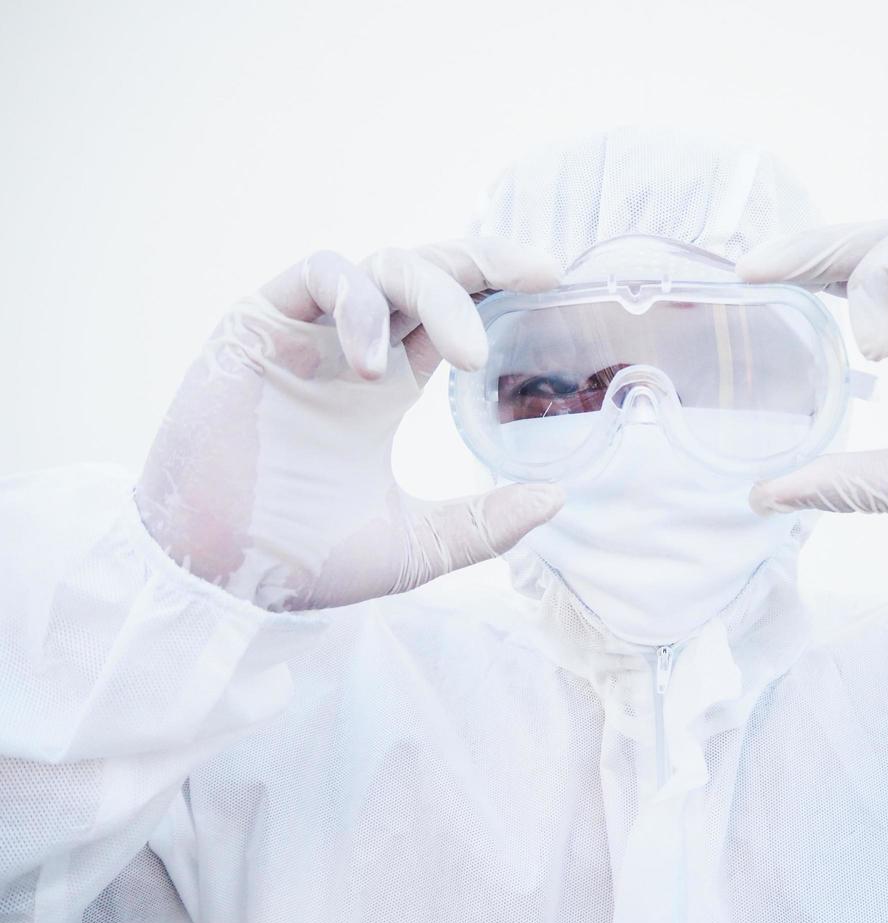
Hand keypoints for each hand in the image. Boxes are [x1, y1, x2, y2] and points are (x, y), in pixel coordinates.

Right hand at [137, 239, 564, 609]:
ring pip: (382, 264)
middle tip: (538, 275)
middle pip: (427, 272)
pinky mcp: (257, 325)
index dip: (497, 287)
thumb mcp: (414, 545)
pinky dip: (356, 302)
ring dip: (435, 289)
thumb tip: (557, 499)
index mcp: (388, 385)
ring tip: (464, 355)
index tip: (551, 280)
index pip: (451, 313)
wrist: (212, 576)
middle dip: (485, 262)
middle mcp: (351, 350)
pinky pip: (318, 275)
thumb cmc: (298, 560)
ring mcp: (306, 334)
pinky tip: (372, 364)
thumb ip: (483, 524)